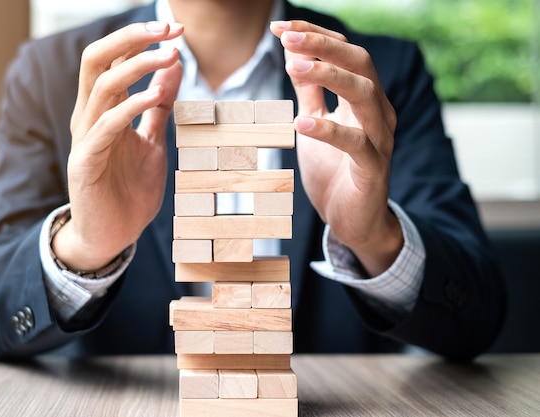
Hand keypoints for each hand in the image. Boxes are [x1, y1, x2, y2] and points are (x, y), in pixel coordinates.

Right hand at [53, 22, 183, 270]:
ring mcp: (84, 138)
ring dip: (137, 67)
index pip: (114, 59)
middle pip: (97, 59)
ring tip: (169, 56)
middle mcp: (89, 116)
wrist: (113, 236)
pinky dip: (130, 107)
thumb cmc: (129, 189)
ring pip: (101, 86)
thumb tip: (173, 68)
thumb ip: (158, 107)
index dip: (142, 40)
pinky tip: (153, 97)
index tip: (177, 30)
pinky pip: (106, 126)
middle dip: (132, 39)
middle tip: (168, 29)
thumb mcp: (152, 141)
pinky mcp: (85, 162)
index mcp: (104, 109)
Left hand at [270, 20, 402, 275]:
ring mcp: (379, 139)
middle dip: (323, 45)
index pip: (345, 53)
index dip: (315, 36)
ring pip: (364, 94)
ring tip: (295, 66)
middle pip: (360, 63)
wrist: (353, 221)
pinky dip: (328, 129)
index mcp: (364, 98)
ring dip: (329, 76)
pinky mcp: (372, 168)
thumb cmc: (335, 171)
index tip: (281, 27)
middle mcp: (377, 112)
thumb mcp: (315, 124)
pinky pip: (355, 143)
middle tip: (288, 36)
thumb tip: (292, 56)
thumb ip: (310, 93)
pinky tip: (301, 122)